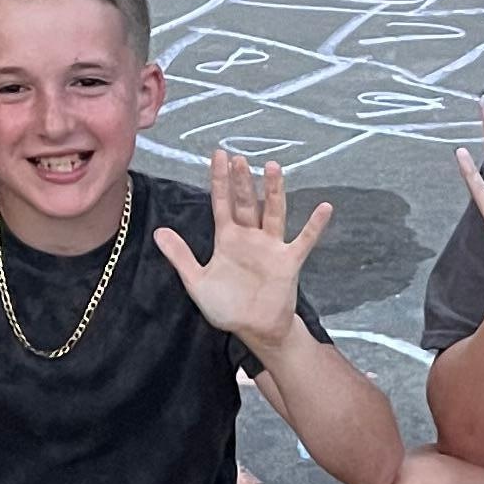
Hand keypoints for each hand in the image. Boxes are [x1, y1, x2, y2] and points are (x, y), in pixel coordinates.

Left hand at [154, 146, 332, 350]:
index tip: (219, 155)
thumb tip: (158, 232)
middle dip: (242, 181)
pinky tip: (325, 207)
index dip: (219, 180)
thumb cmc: (226, 306)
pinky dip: (315, 225)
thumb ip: (180, 255)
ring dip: (274, 191)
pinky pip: (304, 240)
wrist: (253, 329)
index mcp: (227, 238)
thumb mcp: (196, 281)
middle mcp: (250, 237)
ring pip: (273, 212)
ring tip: (273, 167)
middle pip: (246, 202)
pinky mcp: (289, 261)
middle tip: (239, 158)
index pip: (222, 202)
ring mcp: (271, 246)